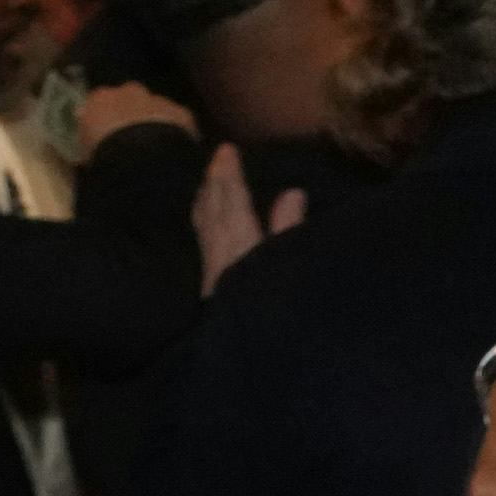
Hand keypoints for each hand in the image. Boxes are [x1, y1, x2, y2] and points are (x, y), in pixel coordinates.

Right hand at [76, 79, 198, 152]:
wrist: (141, 157)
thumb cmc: (105, 153)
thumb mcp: (87, 147)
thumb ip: (88, 135)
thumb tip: (89, 133)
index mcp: (101, 98)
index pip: (101, 101)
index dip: (106, 116)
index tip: (109, 130)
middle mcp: (129, 92)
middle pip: (131, 97)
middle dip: (133, 112)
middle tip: (135, 135)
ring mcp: (157, 99)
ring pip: (158, 107)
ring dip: (157, 121)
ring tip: (156, 146)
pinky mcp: (181, 112)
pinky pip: (179, 121)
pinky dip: (178, 131)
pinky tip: (175, 149)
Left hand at [187, 143, 307, 292]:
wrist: (231, 347)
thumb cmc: (268, 301)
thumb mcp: (287, 263)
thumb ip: (289, 229)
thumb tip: (292, 192)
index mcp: (240, 241)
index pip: (232, 199)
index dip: (230, 173)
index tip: (227, 148)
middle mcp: (220, 248)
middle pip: (212, 207)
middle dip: (214, 180)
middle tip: (217, 157)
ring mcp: (211, 265)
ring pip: (203, 221)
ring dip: (206, 197)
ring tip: (209, 182)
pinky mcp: (209, 280)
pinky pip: (203, 235)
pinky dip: (204, 217)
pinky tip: (206, 220)